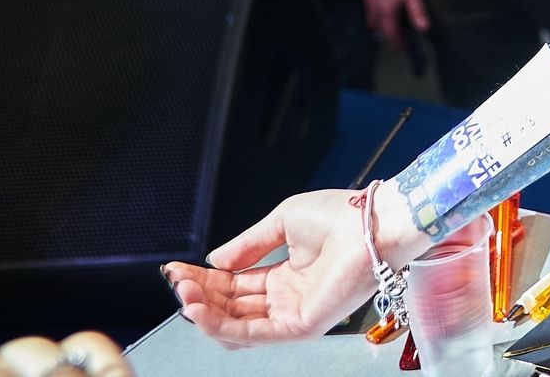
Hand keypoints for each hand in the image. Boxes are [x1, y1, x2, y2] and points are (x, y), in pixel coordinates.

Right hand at [166, 181, 425, 344]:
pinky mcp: (301, 325)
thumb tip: (215, 260)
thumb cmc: (341, 215)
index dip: (205, 279)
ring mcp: (293, 313)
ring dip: (205, 312)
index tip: (179, 270)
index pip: (235, 284)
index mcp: (286, 273)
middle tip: (178, 282)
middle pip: (231, 306)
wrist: (371, 222)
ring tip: (184, 295)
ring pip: (237, 324)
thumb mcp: (282, 222)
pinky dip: (222, 326)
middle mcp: (287, 296)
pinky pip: (254, 333)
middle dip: (200, 295)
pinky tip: (200, 310)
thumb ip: (247, 245)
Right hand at [362, 0, 429, 50]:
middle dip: (389, 37)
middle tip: (397, 41)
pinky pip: (369, 9)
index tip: (404, 49)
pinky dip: (372, 15)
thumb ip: (417, 11)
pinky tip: (376, 11)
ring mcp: (370, 1)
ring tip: (384, 31)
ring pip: (372, 19)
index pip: (392, 33)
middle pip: (381, 29)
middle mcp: (376, 9)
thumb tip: (423, 28)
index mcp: (388, 11)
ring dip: (379, 27)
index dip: (398, 43)